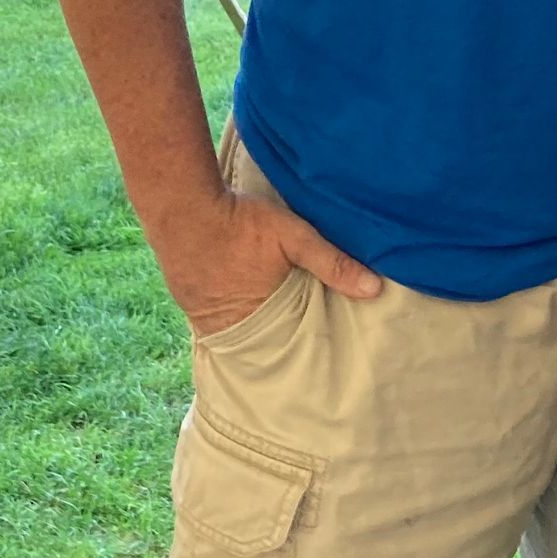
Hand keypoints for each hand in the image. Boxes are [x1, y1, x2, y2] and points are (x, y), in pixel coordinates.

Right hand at [154, 186, 382, 337]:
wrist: (183, 208)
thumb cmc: (242, 221)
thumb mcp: (295, 236)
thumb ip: (333, 263)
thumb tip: (374, 289)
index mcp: (258, 318)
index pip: (287, 345)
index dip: (304, 344)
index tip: (323, 349)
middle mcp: (228, 327)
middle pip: (262, 341)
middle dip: (280, 338)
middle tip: (303, 338)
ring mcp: (203, 318)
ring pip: (239, 330)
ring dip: (256, 325)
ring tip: (275, 321)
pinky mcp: (189, 303)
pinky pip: (215, 319)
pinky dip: (233, 314)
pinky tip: (245, 303)